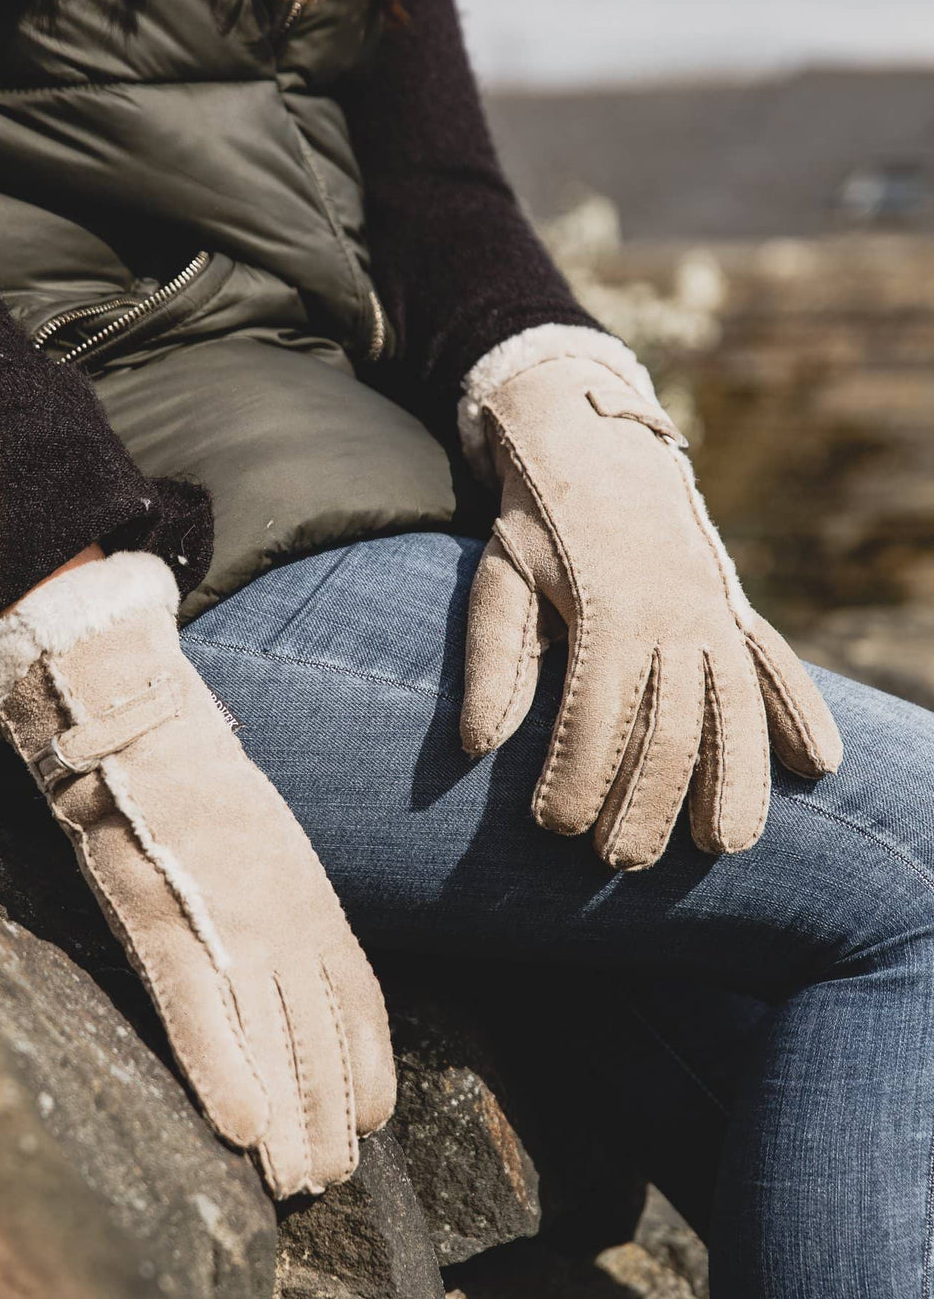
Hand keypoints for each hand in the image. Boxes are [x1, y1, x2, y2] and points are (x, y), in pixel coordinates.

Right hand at [0, 551, 394, 1196]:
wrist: (145, 734)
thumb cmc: (203, 792)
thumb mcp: (272, 847)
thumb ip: (289, 907)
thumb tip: (296, 966)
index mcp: (310, 900)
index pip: (356, 997)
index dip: (367, 1064)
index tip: (373, 1120)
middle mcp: (285, 920)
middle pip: (318, 1034)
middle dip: (327, 1112)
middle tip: (331, 1179)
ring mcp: (230, 924)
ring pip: (270, 1037)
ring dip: (287, 1114)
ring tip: (297, 1178)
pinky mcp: (169, 924)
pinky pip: (198, 1013)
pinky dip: (220, 1070)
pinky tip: (236, 1126)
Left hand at [459, 336, 841, 870]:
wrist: (593, 436)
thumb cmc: (535, 519)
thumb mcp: (500, 576)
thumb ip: (494, 659)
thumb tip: (479, 745)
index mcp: (608, 611)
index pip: (596, 720)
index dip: (576, 780)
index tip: (554, 829)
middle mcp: (674, 615)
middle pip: (672, 732)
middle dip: (648, 803)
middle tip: (622, 862)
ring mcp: (713, 610)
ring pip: (734, 711)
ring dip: (734, 781)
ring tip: (726, 847)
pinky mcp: (732, 603)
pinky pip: (775, 664)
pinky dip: (797, 712)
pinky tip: (818, 765)